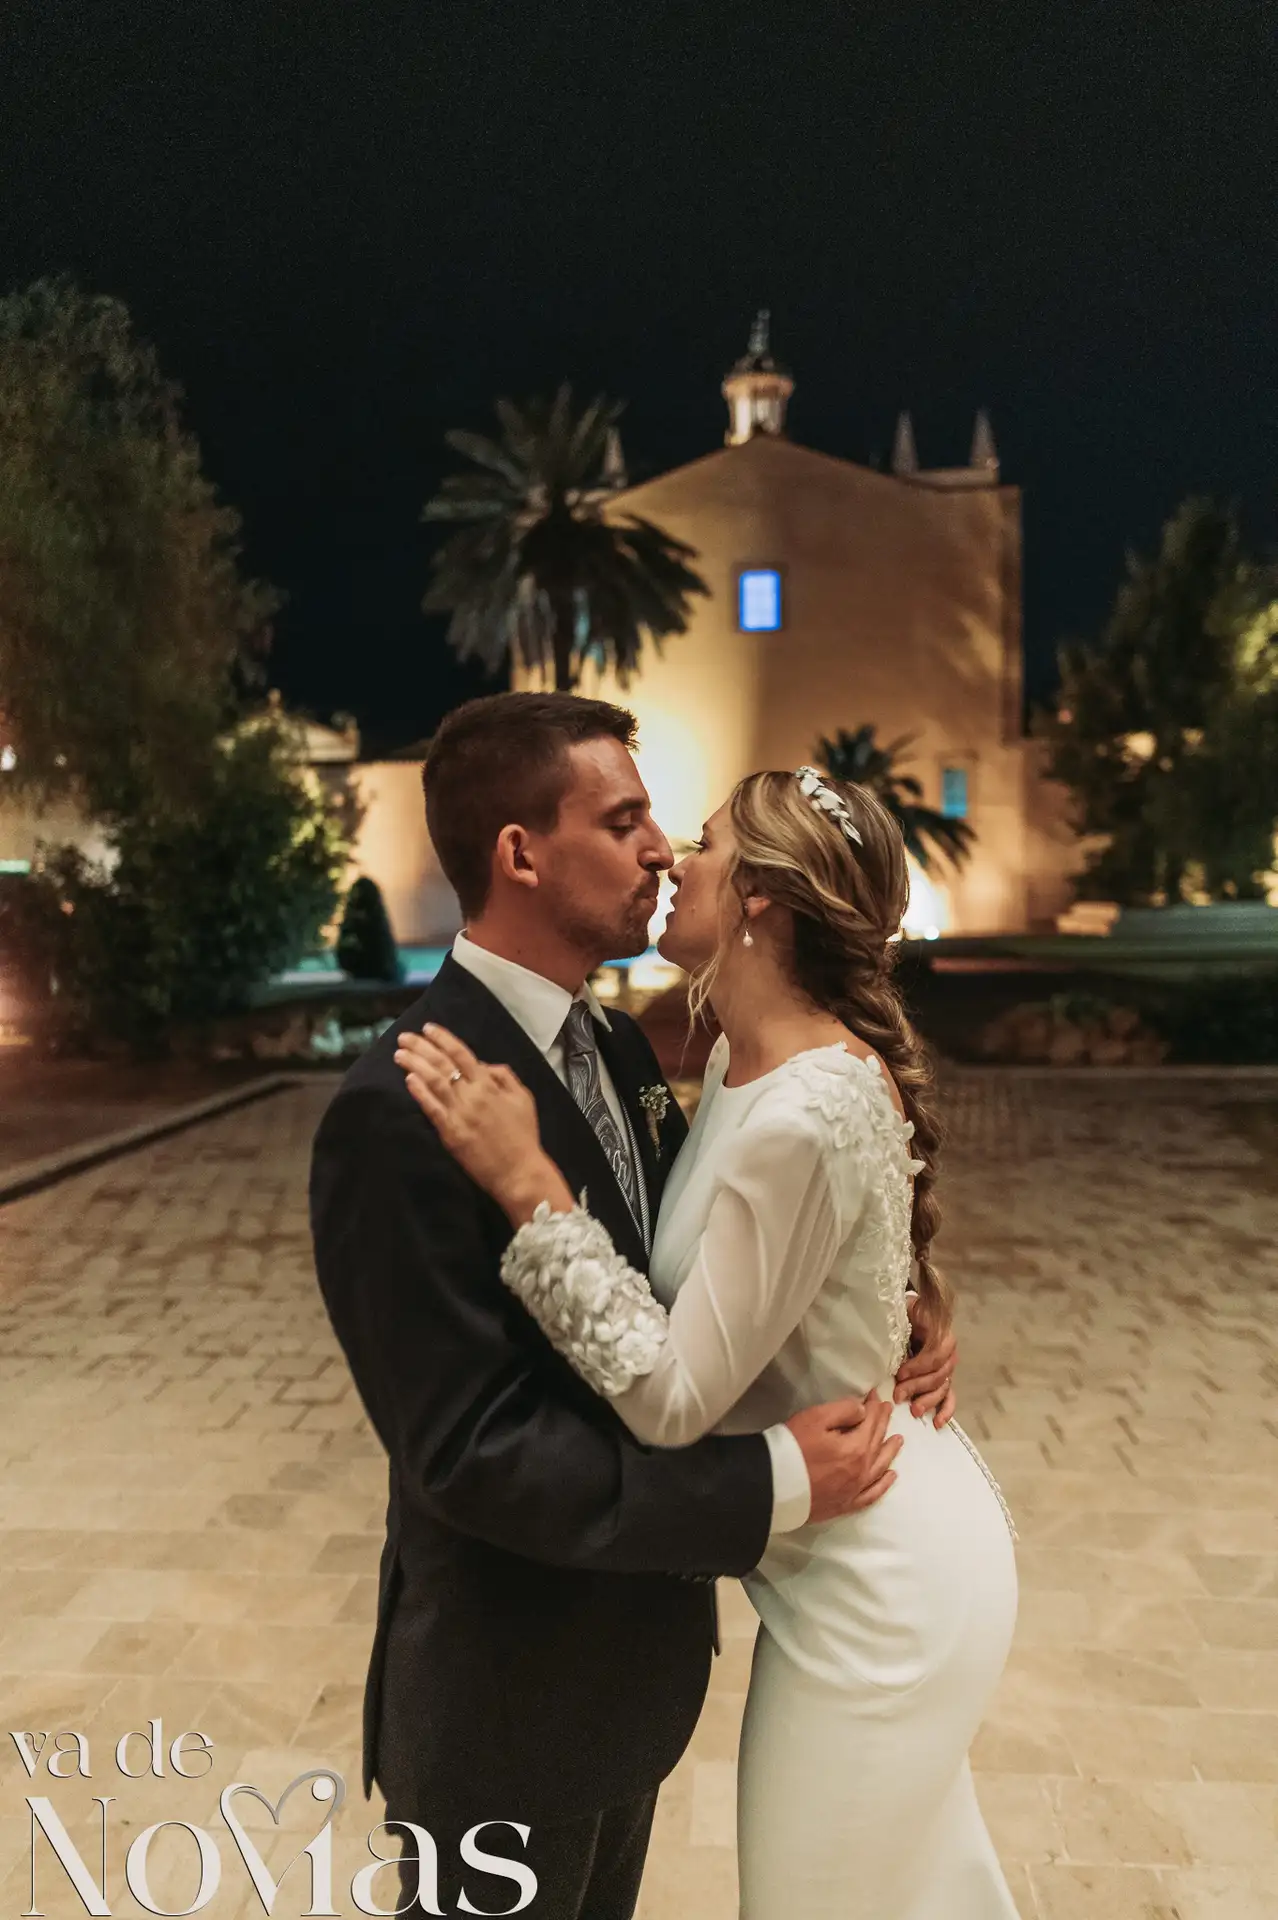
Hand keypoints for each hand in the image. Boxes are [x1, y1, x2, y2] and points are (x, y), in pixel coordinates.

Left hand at [394, 1024, 560, 1216]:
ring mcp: (460, 1114)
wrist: (519, 1172)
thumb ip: (504, 1076)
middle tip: (404, 1037)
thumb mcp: (523, 1098)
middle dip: (421, 1047)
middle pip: (442, 1064)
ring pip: (433, 1082)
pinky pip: (431, 1108)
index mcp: (490, 1084)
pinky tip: (408, 1079)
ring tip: (399, 1054)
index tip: (428, 1028)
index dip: (443, 1038)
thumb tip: (482, 1064)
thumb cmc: (523, 1135)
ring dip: (414, 1065)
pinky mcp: (450, 1133)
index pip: (462, 1054)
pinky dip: (419, 1092)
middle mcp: (472, 1095)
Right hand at [786, 1391, 902, 1522]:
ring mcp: (855, 1489)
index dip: (874, 1406)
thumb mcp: (816, 1418)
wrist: (774, 1485)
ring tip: (898, 1439)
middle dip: (883, 1423)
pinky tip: (890, 1476)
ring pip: (880, 1467)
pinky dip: (883, 1485)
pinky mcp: (845, 1504)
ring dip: (890, 1451)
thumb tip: (863, 1411)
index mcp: (857, 1447)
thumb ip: (844, 1410)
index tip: (876, 1395)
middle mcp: (862, 1470)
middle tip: (888, 1410)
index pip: (871, 1422)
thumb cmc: (793, 1447)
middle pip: (877, 1442)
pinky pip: (872, 1494)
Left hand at [893, 1295, 956, 1427]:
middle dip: (917, 1386)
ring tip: (914, 1410)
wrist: (911, 1314)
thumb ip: (902, 1325)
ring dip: (928, 1400)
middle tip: (898, 1395)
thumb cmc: (904, 1315)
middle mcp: (949, 1353)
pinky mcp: (944, 1380)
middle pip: (938, 1375)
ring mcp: (947, 1368)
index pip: (935, 1355)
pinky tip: (938, 1422)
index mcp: (941, 1334)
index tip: (899, 1373)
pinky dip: (946, 1410)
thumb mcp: (904, 1313)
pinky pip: (950, 1397)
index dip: (918, 1366)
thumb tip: (887, 1342)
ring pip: (942, 1388)